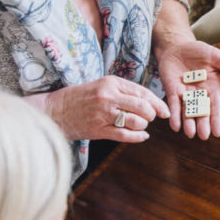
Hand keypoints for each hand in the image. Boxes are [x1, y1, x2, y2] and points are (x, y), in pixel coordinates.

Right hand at [34, 76, 169, 142]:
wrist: (54, 110)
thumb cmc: (80, 98)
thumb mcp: (101, 86)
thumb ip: (123, 92)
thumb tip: (149, 102)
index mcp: (111, 82)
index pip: (142, 92)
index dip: (157, 102)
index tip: (165, 110)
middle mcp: (108, 96)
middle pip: (142, 106)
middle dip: (152, 114)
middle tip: (152, 118)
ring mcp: (103, 113)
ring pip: (136, 121)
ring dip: (143, 125)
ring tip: (140, 125)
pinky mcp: (98, 129)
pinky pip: (125, 135)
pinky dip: (138, 137)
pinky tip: (142, 136)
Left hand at [157, 40, 219, 138]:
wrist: (177, 46)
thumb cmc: (199, 51)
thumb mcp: (216, 57)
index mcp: (214, 88)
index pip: (217, 106)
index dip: (217, 119)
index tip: (217, 132)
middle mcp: (201, 95)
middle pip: (202, 112)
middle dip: (203, 124)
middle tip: (203, 136)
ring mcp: (186, 95)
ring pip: (188, 112)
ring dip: (188, 123)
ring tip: (190, 133)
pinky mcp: (172, 91)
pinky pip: (174, 105)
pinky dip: (174, 115)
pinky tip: (175, 126)